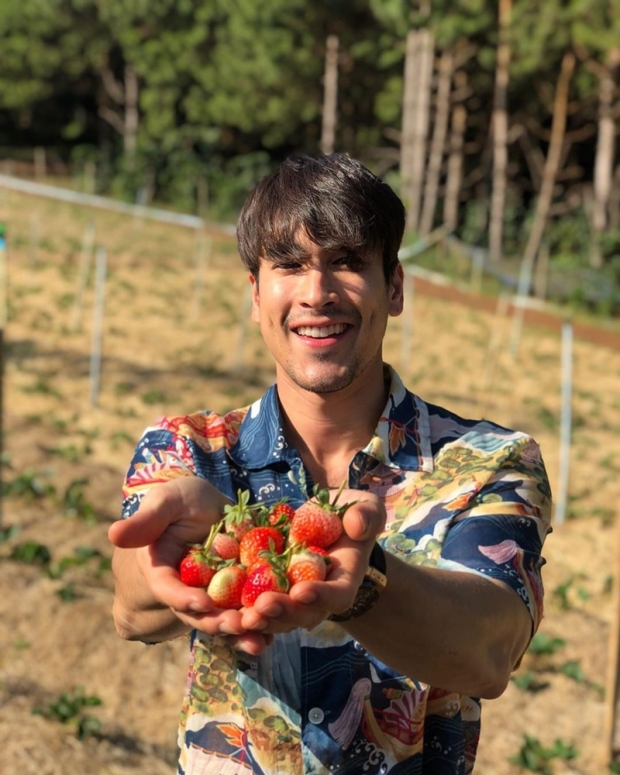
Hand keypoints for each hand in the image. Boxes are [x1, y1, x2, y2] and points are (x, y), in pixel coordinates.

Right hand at [108, 477, 272, 653]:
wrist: (210, 506)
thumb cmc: (181, 501)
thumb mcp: (167, 501)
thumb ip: (147, 519)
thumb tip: (113, 534)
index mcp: (161, 571)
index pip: (167, 589)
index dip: (182, 598)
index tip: (202, 602)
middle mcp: (185, 591)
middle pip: (197, 613)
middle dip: (217, 622)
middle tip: (239, 624)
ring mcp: (211, 597)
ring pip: (222, 620)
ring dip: (240, 632)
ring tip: (260, 636)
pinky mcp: (236, 597)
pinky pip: (244, 615)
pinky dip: (257, 627)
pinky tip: (274, 634)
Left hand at [239, 489, 385, 633]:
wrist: (329, 526)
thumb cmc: (351, 517)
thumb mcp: (366, 510)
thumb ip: (366, 516)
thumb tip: (356, 526)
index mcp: (343, 581)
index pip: (336, 595)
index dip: (321, 596)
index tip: (302, 591)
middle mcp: (318, 597)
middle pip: (303, 614)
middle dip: (283, 612)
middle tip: (263, 606)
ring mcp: (293, 599)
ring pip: (278, 618)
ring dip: (260, 619)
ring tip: (242, 616)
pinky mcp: (271, 591)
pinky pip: (256, 606)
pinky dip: (241, 611)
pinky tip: (223, 610)